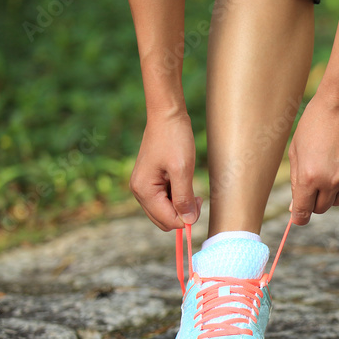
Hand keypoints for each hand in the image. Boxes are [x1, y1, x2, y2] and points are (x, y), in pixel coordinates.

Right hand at [130, 109, 201, 230]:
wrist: (167, 116)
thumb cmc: (174, 139)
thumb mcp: (182, 170)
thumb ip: (183, 198)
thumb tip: (188, 222)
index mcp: (144, 190)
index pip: (167, 221)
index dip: (186, 218)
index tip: (199, 201)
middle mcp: (139, 192)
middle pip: (163, 220)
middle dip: (182, 213)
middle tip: (197, 196)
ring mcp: (143, 187)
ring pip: (164, 211)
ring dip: (180, 205)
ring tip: (191, 186)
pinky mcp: (150, 181)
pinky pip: (164, 200)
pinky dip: (176, 197)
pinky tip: (183, 183)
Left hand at [289, 90, 338, 224]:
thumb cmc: (314, 126)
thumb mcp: (296, 153)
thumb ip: (296, 183)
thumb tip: (296, 210)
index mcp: (309, 177)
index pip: (303, 212)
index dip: (299, 217)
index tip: (299, 216)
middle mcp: (332, 182)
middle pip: (321, 208)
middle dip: (315, 199)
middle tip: (315, 179)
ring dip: (333, 192)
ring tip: (331, 167)